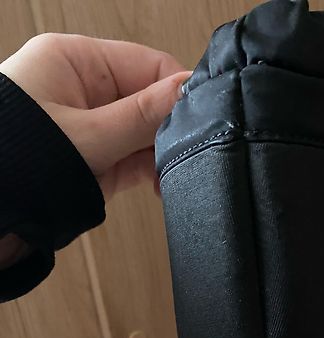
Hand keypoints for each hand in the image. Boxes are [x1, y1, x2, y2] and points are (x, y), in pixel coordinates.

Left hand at [0, 34, 189, 198]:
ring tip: (168, 176)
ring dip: (161, 155)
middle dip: (168, 129)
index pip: (146, 64)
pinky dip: (152, 172)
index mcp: (77, 61)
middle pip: (149, 100)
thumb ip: (143, 114)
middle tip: (184, 154)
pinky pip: (137, 159)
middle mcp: (86, 90)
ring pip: (146, 134)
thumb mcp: (90, 135)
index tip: (200, 117)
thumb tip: (188, 91)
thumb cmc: (18, 161)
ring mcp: (93, 127)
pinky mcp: (98, 160)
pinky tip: (161, 185)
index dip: (177, 90)